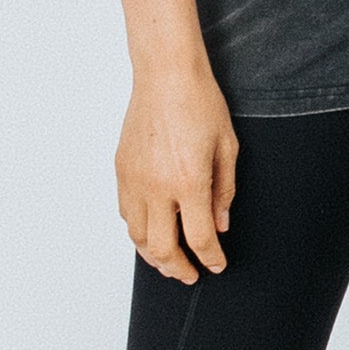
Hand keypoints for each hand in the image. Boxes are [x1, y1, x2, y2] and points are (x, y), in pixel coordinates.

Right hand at [116, 60, 238, 280]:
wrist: (166, 75)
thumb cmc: (201, 103)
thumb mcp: (227, 145)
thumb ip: (225, 190)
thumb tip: (221, 225)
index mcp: (189, 181)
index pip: (200, 238)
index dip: (210, 259)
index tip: (216, 266)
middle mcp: (158, 188)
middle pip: (162, 249)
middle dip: (178, 269)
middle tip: (190, 274)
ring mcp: (135, 181)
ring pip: (138, 238)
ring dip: (154, 256)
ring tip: (170, 260)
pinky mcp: (121, 172)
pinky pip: (126, 215)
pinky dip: (138, 231)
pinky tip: (151, 231)